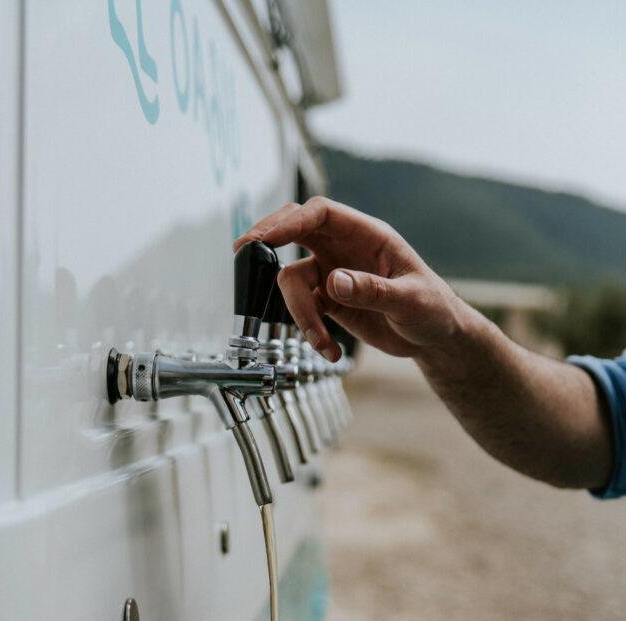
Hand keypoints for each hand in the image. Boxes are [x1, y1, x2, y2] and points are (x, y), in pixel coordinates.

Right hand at [233, 197, 472, 362]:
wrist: (433, 336)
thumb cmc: (432, 308)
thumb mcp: (410, 300)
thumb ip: (373, 290)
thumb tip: (333, 281)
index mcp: (366, 234)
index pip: (320, 214)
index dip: (290, 221)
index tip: (266, 237)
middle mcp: (343, 249)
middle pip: (293, 231)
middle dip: (267, 240)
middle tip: (243, 252)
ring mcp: (331, 274)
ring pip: (293, 282)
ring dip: (300, 315)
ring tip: (322, 343)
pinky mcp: (328, 302)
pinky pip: (304, 311)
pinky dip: (310, 333)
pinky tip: (329, 351)